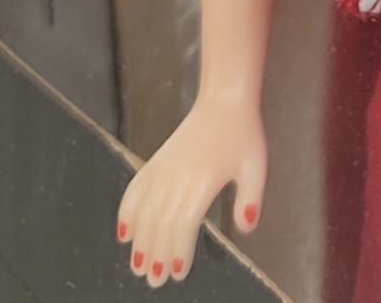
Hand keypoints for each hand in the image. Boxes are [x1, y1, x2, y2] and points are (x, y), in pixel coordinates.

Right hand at [116, 94, 266, 286]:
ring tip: (137, 266)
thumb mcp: (256, 166)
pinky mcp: (156, 161)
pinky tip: (124, 233)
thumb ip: (251, 198)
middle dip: (156, 254)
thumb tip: (247, 228)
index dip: (178, 250)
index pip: (184, 224)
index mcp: (203, 181)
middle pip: (161, 224)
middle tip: (154, 280)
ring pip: (144, 211)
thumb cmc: (243, 134)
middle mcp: (178, 177)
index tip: (177, 273)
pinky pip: (135, 189)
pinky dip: (126, 212)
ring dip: (139, 241)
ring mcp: (163, 168)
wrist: (223, 100)